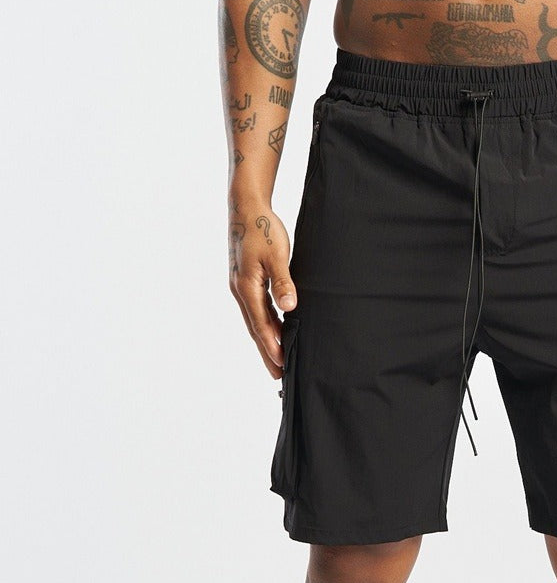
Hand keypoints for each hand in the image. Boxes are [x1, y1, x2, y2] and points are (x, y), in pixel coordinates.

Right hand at [228, 204, 296, 377]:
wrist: (246, 207)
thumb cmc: (263, 228)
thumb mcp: (276, 255)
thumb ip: (283, 282)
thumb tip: (289, 308)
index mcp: (246, 287)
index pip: (261, 325)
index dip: (271, 346)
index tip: (281, 365)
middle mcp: (241, 290)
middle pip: (255, 328)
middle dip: (267, 352)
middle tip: (278, 375)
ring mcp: (242, 286)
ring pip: (256, 320)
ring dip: (267, 339)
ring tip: (277, 358)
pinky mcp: (247, 280)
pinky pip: (257, 308)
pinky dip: (266, 323)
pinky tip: (276, 330)